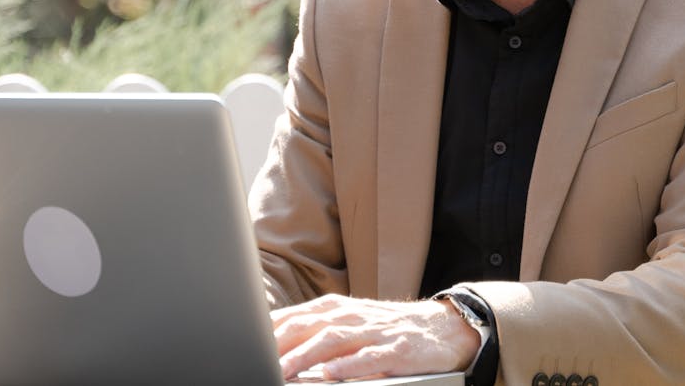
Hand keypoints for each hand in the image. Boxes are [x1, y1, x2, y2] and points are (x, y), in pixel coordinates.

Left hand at [271, 294, 480, 380]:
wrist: (443, 328)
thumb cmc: (387, 328)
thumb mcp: (349, 323)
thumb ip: (315, 330)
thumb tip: (274, 340)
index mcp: (335, 309)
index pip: (293, 317)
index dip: (267, 331)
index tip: (241, 343)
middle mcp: (351, 317)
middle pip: (307, 326)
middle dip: (278, 343)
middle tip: (254, 358)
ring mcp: (374, 332)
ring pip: (332, 341)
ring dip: (304, 356)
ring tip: (283, 371)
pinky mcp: (396, 350)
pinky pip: (369, 358)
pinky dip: (348, 366)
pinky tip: (330, 374)